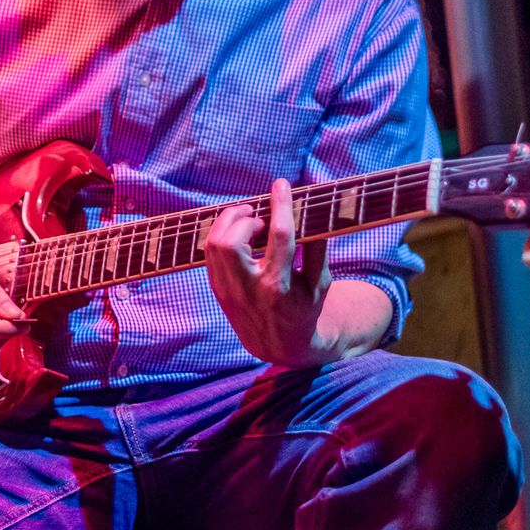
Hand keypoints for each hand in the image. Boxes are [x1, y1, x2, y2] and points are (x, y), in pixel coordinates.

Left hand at [204, 177, 334, 368]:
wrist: (279, 345)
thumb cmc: (305, 309)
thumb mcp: (320, 284)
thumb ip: (318, 248)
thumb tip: (312, 211)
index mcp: (278, 286)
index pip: (279, 236)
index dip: (281, 205)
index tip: (282, 184)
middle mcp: (248, 288)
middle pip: (232, 241)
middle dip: (244, 218)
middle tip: (259, 216)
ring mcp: (228, 290)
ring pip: (214, 244)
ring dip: (230, 223)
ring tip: (249, 222)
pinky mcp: (217, 289)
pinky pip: (209, 252)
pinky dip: (222, 235)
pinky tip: (239, 234)